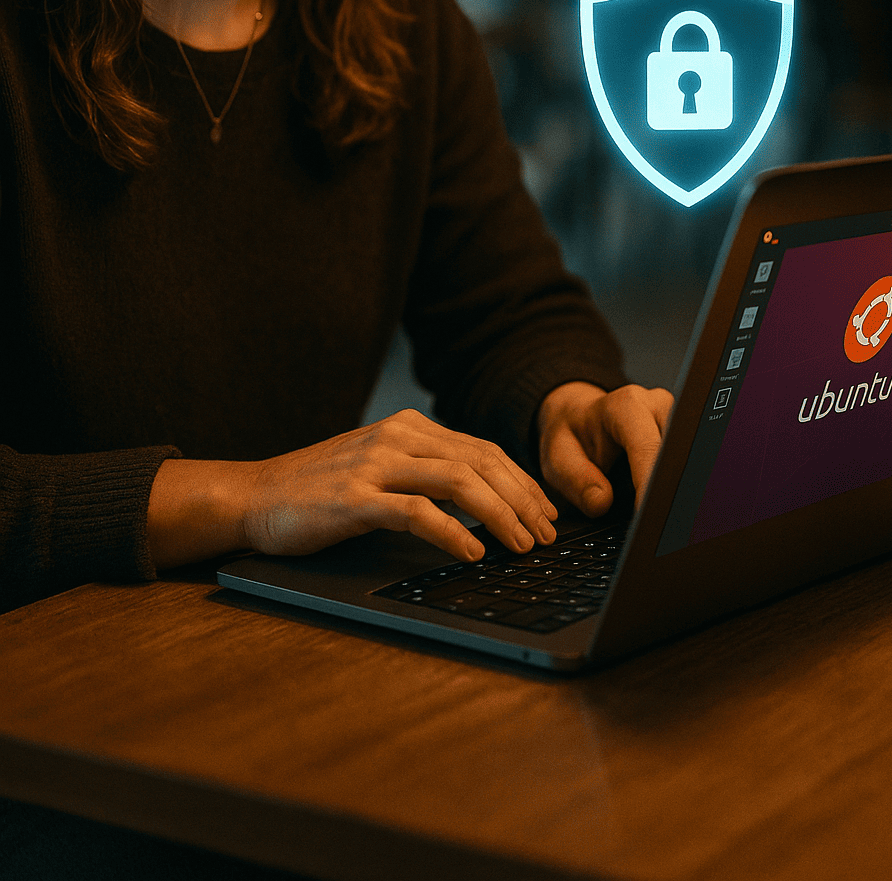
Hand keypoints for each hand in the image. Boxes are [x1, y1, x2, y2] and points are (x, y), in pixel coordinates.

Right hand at [240, 409, 558, 562]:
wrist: (255, 495)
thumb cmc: (321, 490)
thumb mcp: (381, 469)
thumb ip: (426, 472)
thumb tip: (485, 499)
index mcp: (409, 428)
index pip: (484, 451)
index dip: (523, 482)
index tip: (547, 513)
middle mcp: (397, 438)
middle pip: (481, 463)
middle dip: (522, 500)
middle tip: (545, 535)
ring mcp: (375, 465)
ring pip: (458, 482)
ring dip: (499, 515)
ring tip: (520, 546)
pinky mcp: (354, 498)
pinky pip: (416, 512)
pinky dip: (451, 531)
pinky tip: (471, 552)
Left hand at [536, 381, 674, 516]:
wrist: (579, 418)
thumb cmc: (572, 436)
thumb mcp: (559, 457)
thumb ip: (576, 479)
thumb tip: (601, 502)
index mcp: (625, 406)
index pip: (647, 447)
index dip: (648, 481)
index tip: (645, 513)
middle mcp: (656, 405)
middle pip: (676, 449)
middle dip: (670, 485)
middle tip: (659, 520)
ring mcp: (674, 417)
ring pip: (688, 454)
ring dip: (677, 485)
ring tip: (664, 514)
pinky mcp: (684, 432)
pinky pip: (687, 458)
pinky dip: (678, 482)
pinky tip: (669, 503)